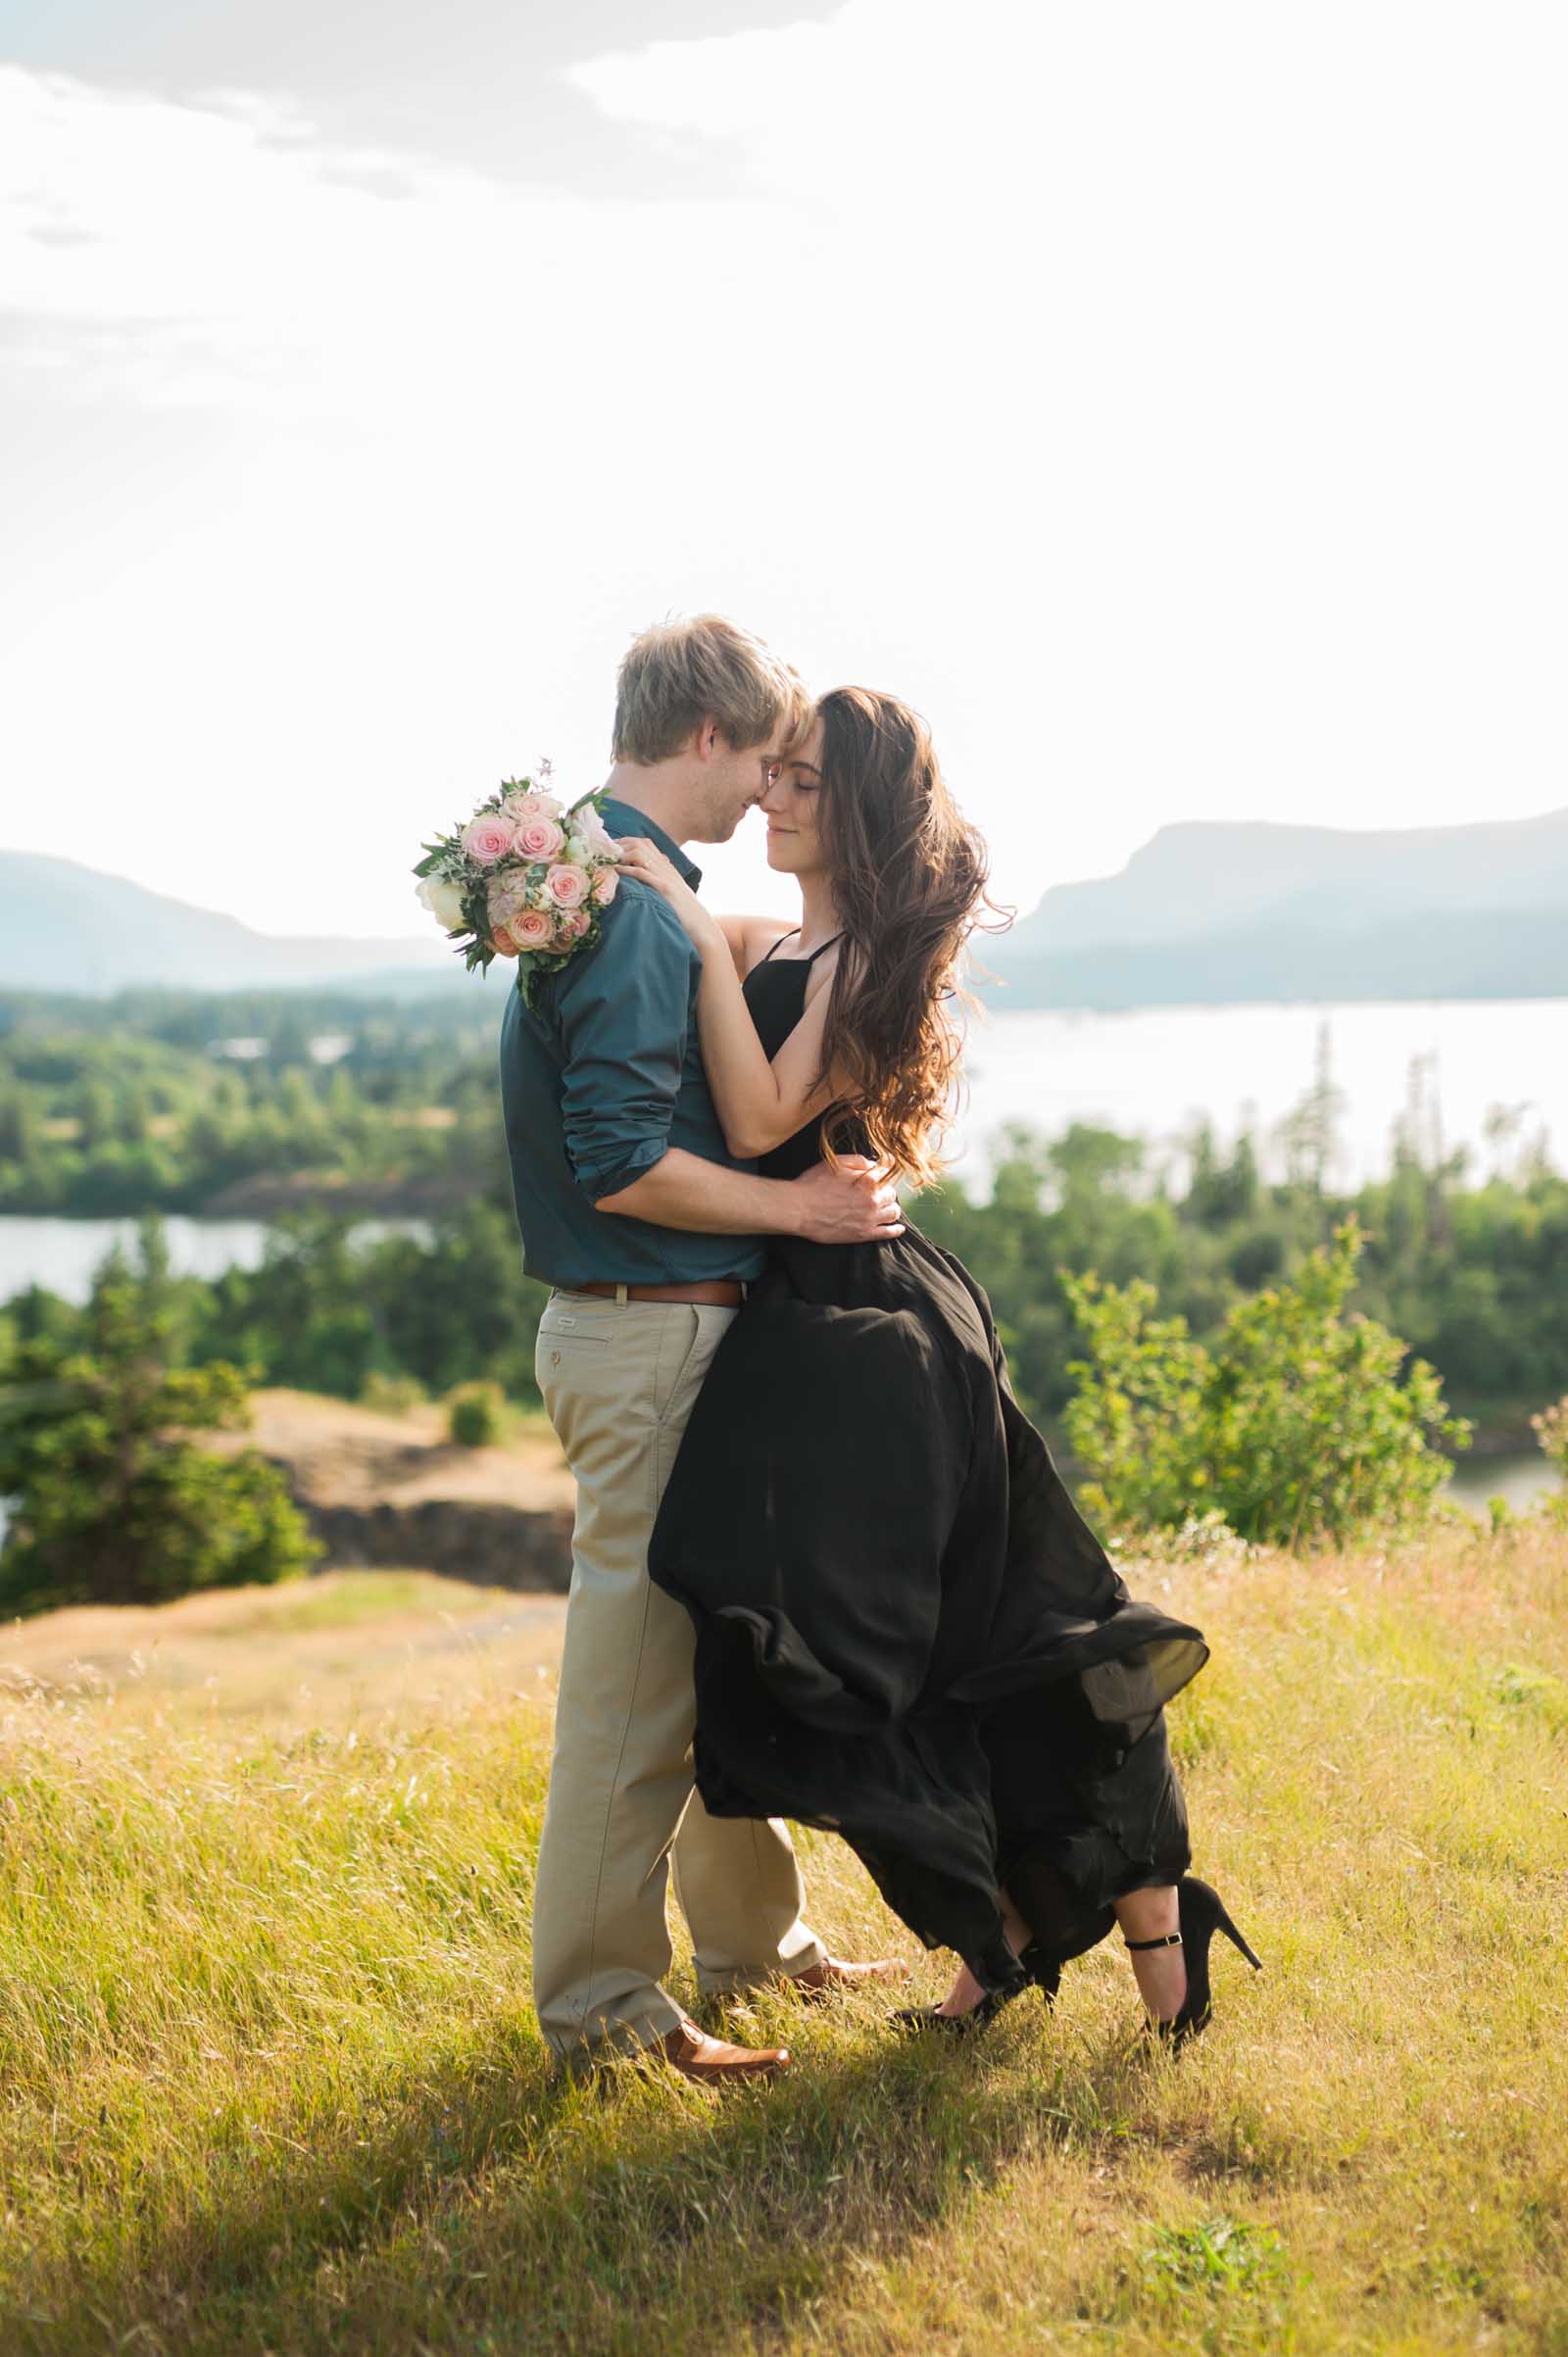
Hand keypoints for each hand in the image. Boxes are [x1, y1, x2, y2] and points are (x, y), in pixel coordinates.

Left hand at [612, 836, 714, 949]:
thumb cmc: (685, 911)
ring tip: (607, 859)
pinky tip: (616, 870)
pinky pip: (643, 873)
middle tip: (604, 852)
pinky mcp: (664, 889)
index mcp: (667, 866)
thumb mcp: (673, 890)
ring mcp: (665, 876)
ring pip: (640, 853)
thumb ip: (661, 880)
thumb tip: (644, 878)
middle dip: (619, 845)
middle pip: (640, 843)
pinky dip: (627, 869)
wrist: (701, 924)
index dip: (626, 841)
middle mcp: (666, 867)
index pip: (646, 843)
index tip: (611, 848)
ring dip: (621, 854)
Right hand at [790, 1155, 905, 1244]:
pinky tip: (897, 1228)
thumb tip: (875, 1164)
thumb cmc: (813, 1184)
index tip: (880, 1172)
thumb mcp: (835, 1164)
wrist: (799, 1209)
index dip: (881, 1172)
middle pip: (891, 1193)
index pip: (885, 1173)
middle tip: (875, 1191)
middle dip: (885, 1190)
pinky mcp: (864, 1234)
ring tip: (883, 1207)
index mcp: (868, 1180)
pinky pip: (888, 1233)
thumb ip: (859, 1161)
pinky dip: (895, 1230)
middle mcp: (873, 1199)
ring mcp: (870, 1218)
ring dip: (890, 1207)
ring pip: (893, 1212)